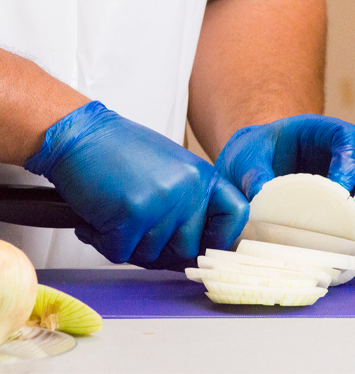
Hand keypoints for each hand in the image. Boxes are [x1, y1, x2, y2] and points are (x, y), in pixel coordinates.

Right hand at [25, 101, 248, 269]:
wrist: (80, 135)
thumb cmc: (120, 154)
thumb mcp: (170, 170)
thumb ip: (187, 204)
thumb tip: (191, 249)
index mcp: (202, 176)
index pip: (236, 214)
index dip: (221, 238)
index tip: (202, 244)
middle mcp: (189, 188)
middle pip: (187, 249)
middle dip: (159, 250)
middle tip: (135, 232)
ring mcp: (162, 201)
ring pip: (151, 256)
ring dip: (127, 245)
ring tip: (112, 216)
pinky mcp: (132, 214)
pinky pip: (119, 254)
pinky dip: (102, 243)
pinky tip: (94, 220)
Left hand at [214, 114, 354, 239]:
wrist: (248, 168)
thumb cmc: (251, 155)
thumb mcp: (245, 158)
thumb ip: (252, 172)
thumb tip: (259, 194)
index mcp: (318, 131)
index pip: (347, 135)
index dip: (350, 158)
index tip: (337, 186)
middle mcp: (340, 151)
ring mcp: (346, 174)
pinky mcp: (342, 198)